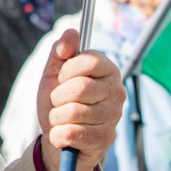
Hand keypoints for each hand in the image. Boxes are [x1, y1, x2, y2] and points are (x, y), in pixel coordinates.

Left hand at [37, 28, 125, 170]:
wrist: (58, 136)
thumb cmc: (58, 101)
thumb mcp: (53, 73)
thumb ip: (60, 52)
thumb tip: (71, 32)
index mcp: (108, 70)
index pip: (91, 60)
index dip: (68, 69)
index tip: (62, 78)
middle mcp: (117, 92)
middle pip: (80, 87)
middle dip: (58, 96)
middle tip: (59, 101)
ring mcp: (113, 116)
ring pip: (73, 112)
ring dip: (56, 116)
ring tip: (61, 118)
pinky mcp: (105, 139)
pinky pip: (71, 133)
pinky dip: (58, 134)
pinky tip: (63, 134)